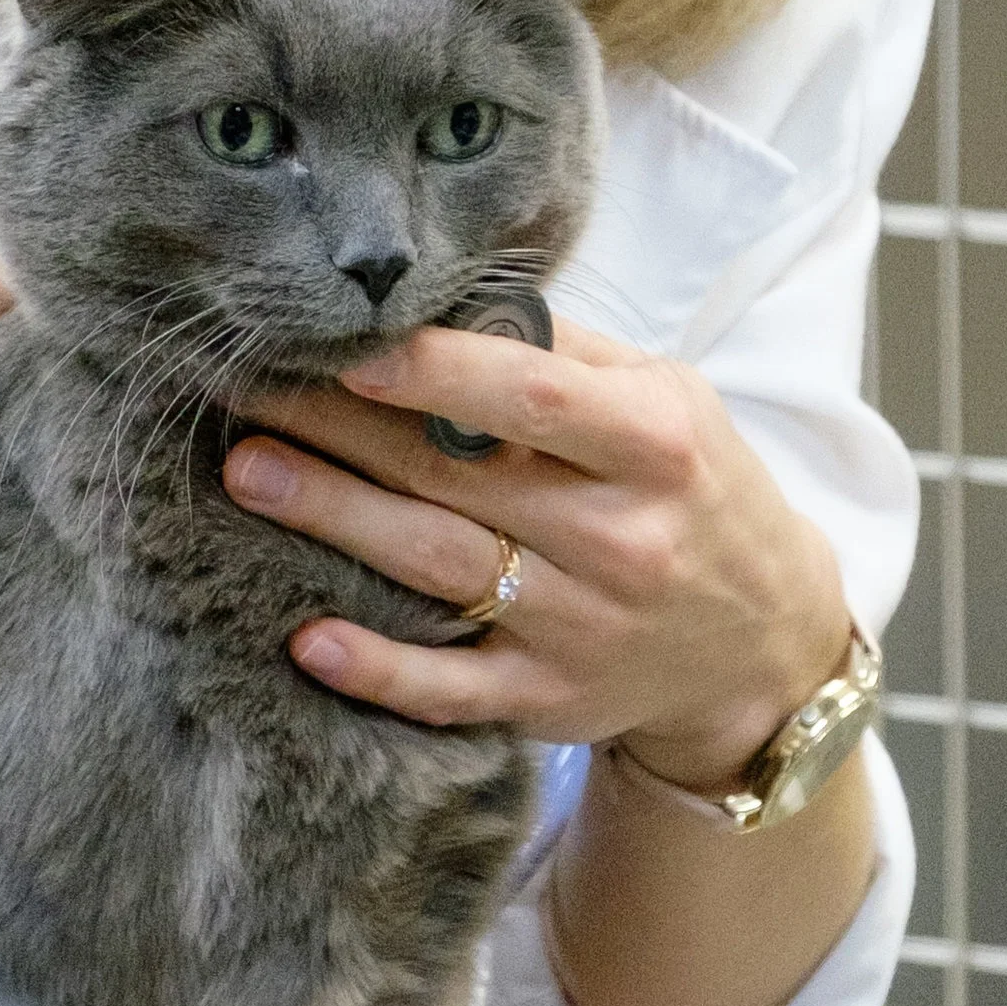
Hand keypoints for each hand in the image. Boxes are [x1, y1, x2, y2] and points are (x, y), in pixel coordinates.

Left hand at [220, 311, 853, 787]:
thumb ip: (558, 352)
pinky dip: (378, 670)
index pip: (529, 396)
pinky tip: (306, 639)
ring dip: (331, 518)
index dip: (426, 369)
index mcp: (655, 445)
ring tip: (247, 474)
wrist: (765, 644)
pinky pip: (451, 690)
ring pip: (436, 567)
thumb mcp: (664, 399)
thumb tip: (435, 304)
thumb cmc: (693, 487)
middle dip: (336, 428)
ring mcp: (583, 628)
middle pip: (454, 474)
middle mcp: (621, 538)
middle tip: (241, 390)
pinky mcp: (550, 701)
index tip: (337, 341)